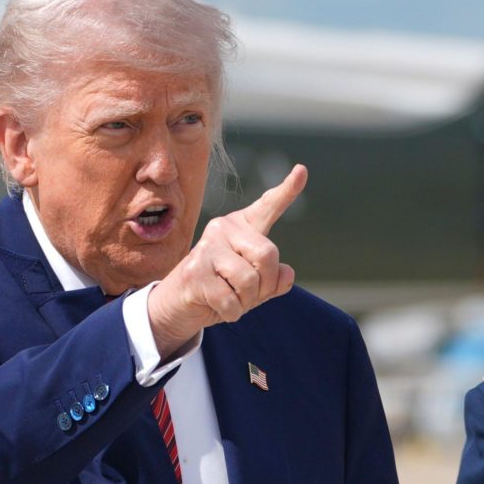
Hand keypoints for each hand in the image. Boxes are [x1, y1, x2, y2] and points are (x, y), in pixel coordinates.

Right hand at [146, 163, 305, 353]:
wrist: (182, 304)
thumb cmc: (223, 289)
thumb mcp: (255, 286)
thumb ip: (275, 279)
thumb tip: (286, 273)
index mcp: (242, 227)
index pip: (268, 207)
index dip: (287, 191)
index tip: (301, 171)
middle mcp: (223, 228)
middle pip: (268, 254)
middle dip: (266, 284)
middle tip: (250, 293)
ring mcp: (206, 247)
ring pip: (249, 280)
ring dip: (246, 301)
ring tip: (231, 298)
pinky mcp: (194, 271)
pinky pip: (230, 300)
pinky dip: (231, 313)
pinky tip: (219, 307)